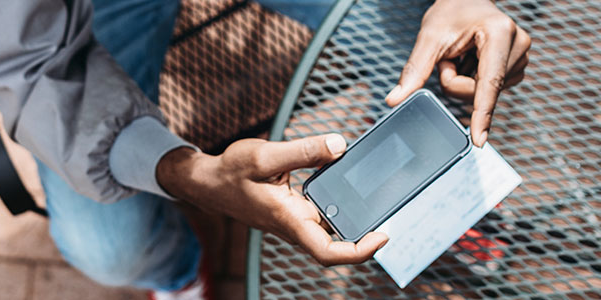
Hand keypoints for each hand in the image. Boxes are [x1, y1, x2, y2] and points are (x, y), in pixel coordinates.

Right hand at [156, 134, 388, 265]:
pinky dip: (340, 205)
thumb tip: (340, 145)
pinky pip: (323, 214)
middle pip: (337, 244)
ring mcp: (295, 220)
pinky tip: (350, 185)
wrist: (208, 181)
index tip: (383, 236)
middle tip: (392, 211)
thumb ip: (304, 150)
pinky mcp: (294, 211)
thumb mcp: (264, 154)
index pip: (329, 251)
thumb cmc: (231, 171)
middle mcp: (295, 226)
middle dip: (366, 234)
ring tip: (380, 199)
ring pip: (332, 229)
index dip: (359, 251)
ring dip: (355, 220)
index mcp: (289, 220)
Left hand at [384, 0, 531, 146]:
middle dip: (456, 81)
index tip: (478, 140)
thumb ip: (414, 70)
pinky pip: (490, 91)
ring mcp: (522, 57)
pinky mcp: (519, 67)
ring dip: (466, 81)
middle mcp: (519, 45)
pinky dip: (475, 81)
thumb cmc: (451, 12)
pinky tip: (473, 61)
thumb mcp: (429, 37)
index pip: (488, 83)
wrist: (467, 0)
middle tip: (450, 57)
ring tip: (464, 55)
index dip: (482, 114)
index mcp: (500, 33)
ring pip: (484, 95)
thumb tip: (394, 99)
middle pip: (481, 92)